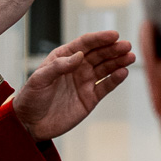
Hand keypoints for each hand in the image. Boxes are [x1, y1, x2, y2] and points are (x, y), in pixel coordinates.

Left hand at [13, 31, 134, 140]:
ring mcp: (85, 82)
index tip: (113, 35)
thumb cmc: (31, 98)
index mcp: (63, 58)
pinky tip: (123, 72)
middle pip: (99, 54)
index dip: (99, 39)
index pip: (84, 44)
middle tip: (126, 46)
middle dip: (113, 49)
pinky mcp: (90, 98)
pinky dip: (115, 79)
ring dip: (118, 62)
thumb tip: (79, 56)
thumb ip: (58, 66)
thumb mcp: (39, 79)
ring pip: (105, 68)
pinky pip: (106, 86)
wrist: (30, 124)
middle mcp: (76, 67)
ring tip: (130, 57)